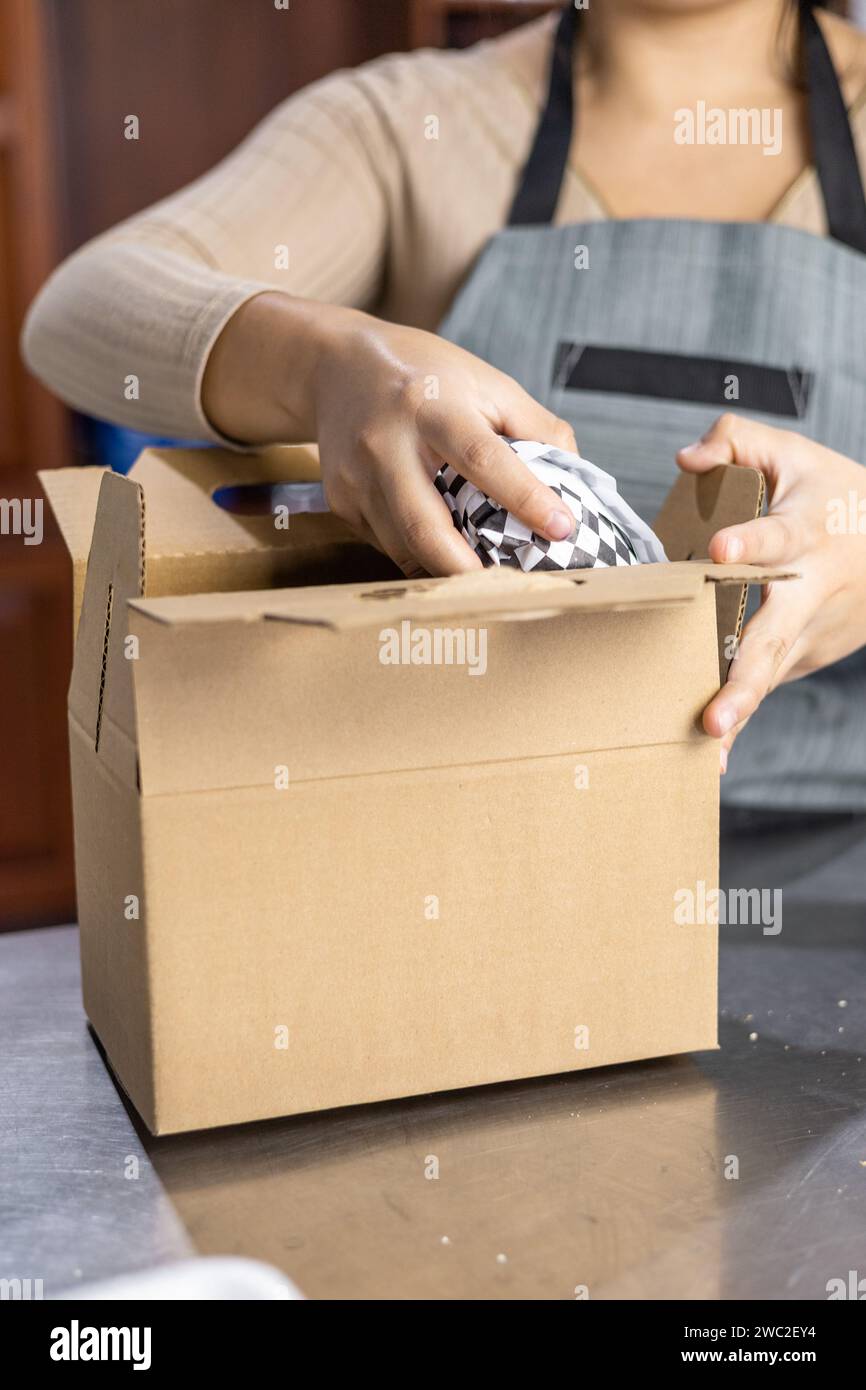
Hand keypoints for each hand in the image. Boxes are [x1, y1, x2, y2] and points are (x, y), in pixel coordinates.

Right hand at [312, 310, 577, 575]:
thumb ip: (534, 425)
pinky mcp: (340, 499)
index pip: (482, 458)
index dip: (524, 497)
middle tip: (504, 589)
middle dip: (463, 567)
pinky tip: (437, 542)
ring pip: (403, 544)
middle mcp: (387, 442)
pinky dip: (417, 552)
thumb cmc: (423, 373)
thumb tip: (575, 481)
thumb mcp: (485, 381)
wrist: (335, 365)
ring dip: (443, 567)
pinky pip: (385, 542)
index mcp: (432, 406)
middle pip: (423, 523)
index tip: (561, 528)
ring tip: (480, 573)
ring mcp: (356, 475)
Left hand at [676, 414, 865, 772]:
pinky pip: (768, 682)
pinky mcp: (806, 655)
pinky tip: (712, 758)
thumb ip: (737, 439)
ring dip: (742, 713)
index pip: (777, 537)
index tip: (721, 550)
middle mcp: (811, 591)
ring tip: (708, 754)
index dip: (751, 541)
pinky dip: (745, 715)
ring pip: (771, 674)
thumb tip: (686, 460)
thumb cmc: (833, 494)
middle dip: (744, 681)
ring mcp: (812, 632)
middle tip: (713, 718)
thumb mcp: (794, 452)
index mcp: (807, 534)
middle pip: (775, 638)